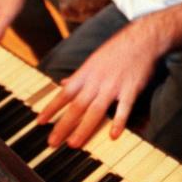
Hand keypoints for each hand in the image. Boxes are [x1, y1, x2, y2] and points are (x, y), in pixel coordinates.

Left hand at [35, 17, 164, 148]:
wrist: (142, 38)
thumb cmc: (117, 49)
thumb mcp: (93, 60)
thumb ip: (79, 75)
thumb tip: (63, 83)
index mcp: (86, 74)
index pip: (64, 94)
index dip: (51, 108)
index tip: (39, 121)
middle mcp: (97, 81)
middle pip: (76, 106)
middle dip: (63, 125)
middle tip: (52, 142)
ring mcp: (113, 86)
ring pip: (95, 110)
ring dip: (83, 128)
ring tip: (74, 144)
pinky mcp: (131, 89)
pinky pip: (124, 108)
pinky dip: (118, 122)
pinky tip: (113, 135)